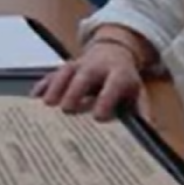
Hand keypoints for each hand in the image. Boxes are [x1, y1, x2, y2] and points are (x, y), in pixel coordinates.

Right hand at [30, 37, 147, 121]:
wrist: (113, 50)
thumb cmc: (123, 79)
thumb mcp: (137, 92)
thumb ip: (141, 112)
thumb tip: (149, 133)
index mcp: (118, 73)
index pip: (114, 84)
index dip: (106, 99)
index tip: (99, 117)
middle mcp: (97, 67)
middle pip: (85, 76)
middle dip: (75, 91)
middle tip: (66, 109)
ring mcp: (78, 64)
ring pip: (65, 72)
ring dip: (55, 86)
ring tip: (46, 104)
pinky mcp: (66, 67)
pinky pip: (52, 73)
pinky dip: (43, 84)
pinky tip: (34, 97)